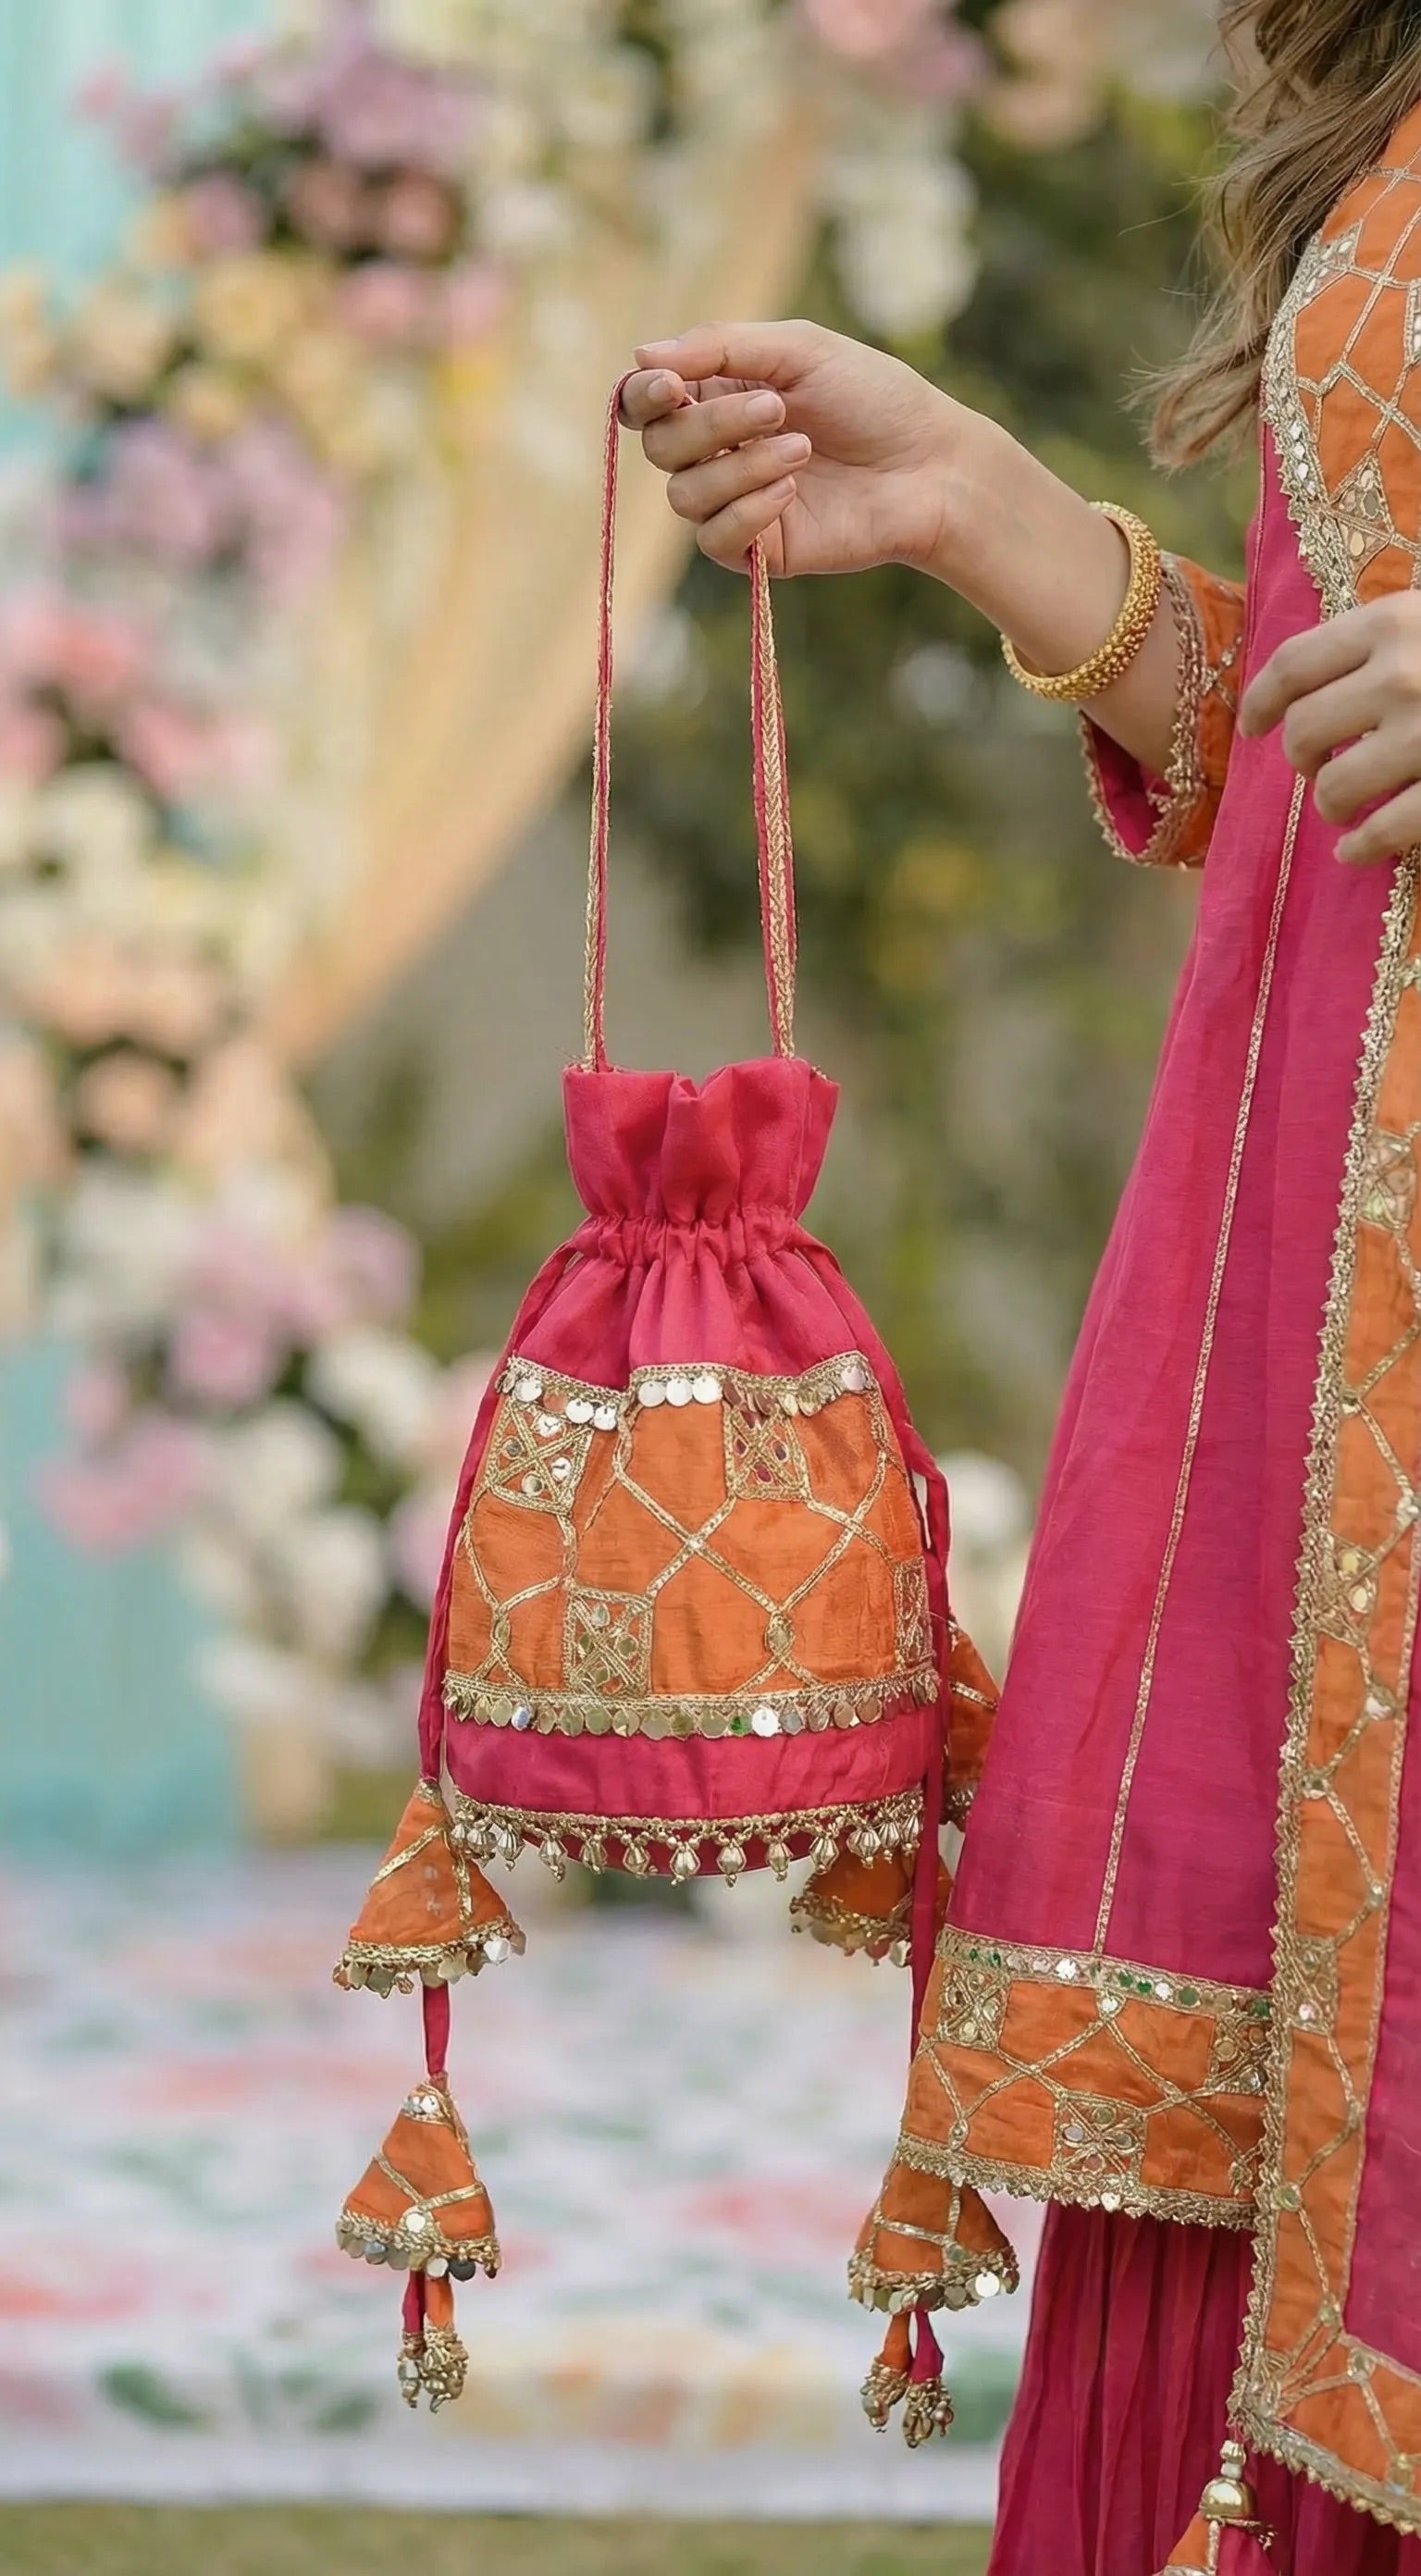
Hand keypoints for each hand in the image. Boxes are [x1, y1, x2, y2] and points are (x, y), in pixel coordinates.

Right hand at [619, 319, 961, 577]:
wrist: (930, 465)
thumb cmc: (873, 397)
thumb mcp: (799, 349)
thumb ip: (718, 346)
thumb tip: (638, 355)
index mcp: (718, 393)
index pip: (645, 402)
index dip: (644, 395)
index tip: (672, 385)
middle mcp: (717, 449)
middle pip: (660, 447)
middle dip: (710, 425)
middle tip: (778, 409)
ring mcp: (735, 501)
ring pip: (684, 495)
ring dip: (740, 466)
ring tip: (803, 450)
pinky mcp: (757, 549)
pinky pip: (714, 539)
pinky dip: (748, 510)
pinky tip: (793, 490)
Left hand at [1240, 594, 1420, 863]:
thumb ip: (1374, 641)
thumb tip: (1299, 679)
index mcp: (1391, 624)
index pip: (1293, 665)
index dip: (1261, 701)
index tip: (1252, 727)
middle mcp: (1402, 676)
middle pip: (1303, 731)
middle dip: (1302, 758)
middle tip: (1318, 767)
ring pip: (1333, 789)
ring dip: (1331, 804)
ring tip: (1346, 805)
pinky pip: (1381, 833)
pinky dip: (1360, 848)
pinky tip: (1355, 850)